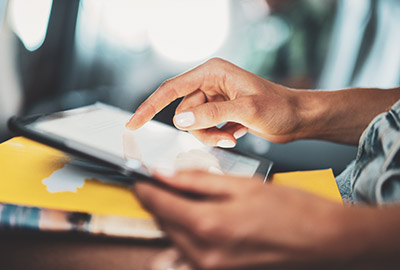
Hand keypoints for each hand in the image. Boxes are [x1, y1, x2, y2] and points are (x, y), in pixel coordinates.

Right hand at [126, 58, 303, 145]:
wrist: (298, 118)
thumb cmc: (280, 108)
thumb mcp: (246, 110)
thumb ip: (211, 114)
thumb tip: (180, 119)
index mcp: (212, 73)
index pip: (172, 89)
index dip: (150, 106)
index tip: (133, 123)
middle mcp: (209, 83)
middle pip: (183, 112)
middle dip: (200, 129)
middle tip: (223, 136)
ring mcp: (214, 98)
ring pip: (193, 124)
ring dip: (210, 135)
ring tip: (232, 136)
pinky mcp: (219, 112)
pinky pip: (204, 129)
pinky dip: (217, 136)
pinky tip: (236, 134)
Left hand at [134, 171, 349, 269]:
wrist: (324, 240)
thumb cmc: (290, 209)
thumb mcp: (240, 184)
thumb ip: (196, 180)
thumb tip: (164, 173)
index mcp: (208, 225)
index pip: (158, 204)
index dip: (145, 187)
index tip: (140, 176)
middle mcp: (204, 253)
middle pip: (162, 222)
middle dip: (158, 200)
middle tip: (163, 181)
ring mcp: (211, 268)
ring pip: (172, 237)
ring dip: (171, 216)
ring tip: (184, 195)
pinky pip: (188, 252)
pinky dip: (185, 232)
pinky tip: (199, 217)